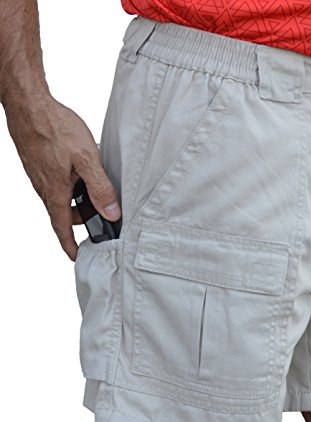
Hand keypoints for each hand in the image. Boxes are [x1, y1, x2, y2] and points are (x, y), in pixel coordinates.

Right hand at [4, 95, 120, 260]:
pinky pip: (56, 183)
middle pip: (65, 212)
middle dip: (82, 217)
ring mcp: (40, 176)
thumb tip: (111, 212)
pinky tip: (80, 169)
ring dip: (77, 198)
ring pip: (61, 197)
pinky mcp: (39, 165)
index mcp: (55, 191)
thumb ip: (100, 187)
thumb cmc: (54, 128)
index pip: (62, 227)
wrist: (29, 105)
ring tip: (93, 185)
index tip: (77, 256)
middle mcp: (44, 187)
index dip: (70, 244)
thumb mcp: (87, 159)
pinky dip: (70, 184)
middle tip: (100, 211)